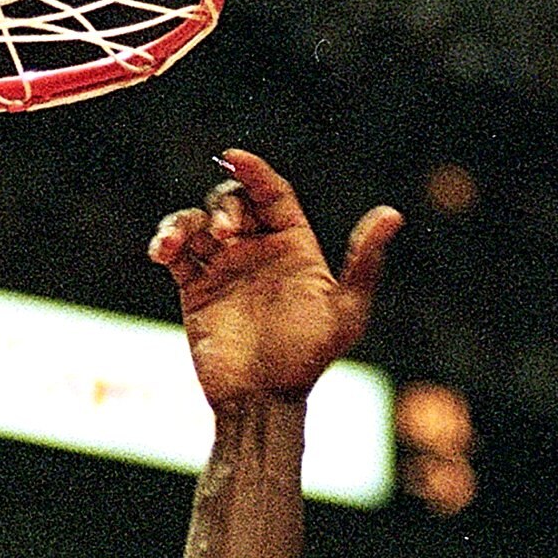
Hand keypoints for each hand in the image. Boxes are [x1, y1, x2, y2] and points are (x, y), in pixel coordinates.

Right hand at [149, 148, 401, 404]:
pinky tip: (164, 252)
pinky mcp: (195, 289)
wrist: (261, 400)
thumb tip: (393, 213)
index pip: (272, 193)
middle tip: (227, 234)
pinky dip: (166, 242)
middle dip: (225, 206)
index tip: (236, 157)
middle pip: (233, 201)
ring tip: (181, 243)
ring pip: (198, 222)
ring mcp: (224, 268)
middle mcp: (257, 250)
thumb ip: (364, 262)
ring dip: (187, 222)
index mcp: (293, 245)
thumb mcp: (345, 311)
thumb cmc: (307, 360)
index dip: (255, 171)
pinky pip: (176, 253)